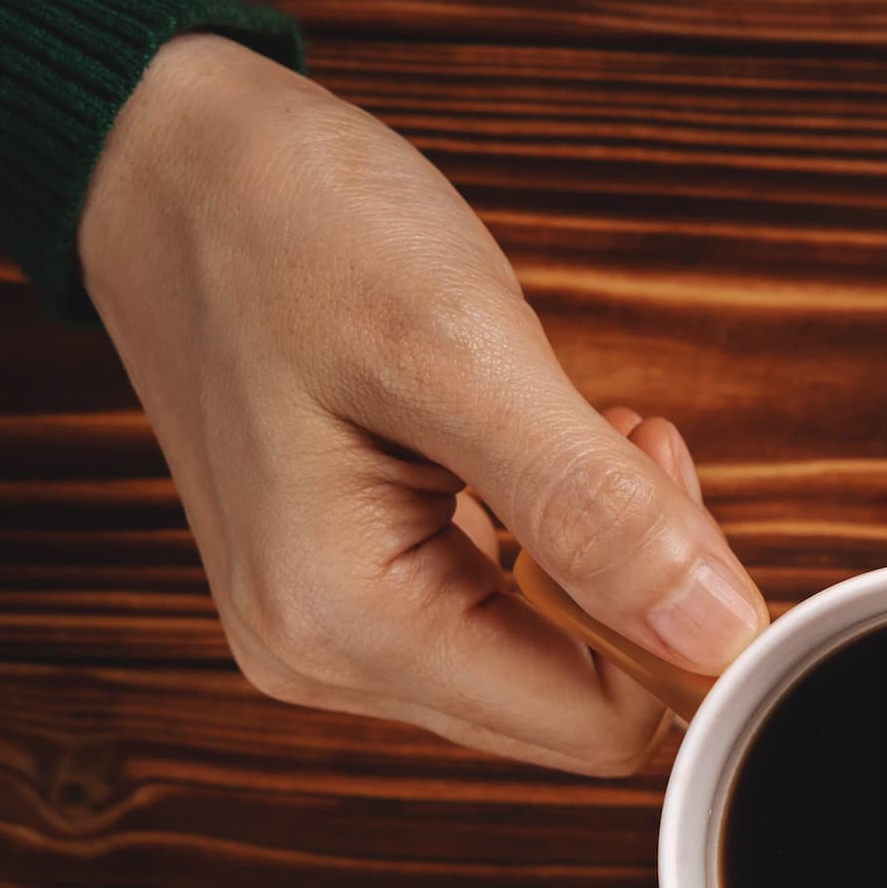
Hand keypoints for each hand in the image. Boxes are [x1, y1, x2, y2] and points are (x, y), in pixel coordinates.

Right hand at [75, 34, 765, 772]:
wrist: (167, 161)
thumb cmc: (287, 225)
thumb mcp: (459, 351)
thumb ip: (594, 512)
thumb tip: (719, 636)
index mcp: (343, 624)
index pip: (599, 726)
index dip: (679, 623)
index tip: (661, 471)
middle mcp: (322, 658)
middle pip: (574, 708)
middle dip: (633, 585)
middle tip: (615, 435)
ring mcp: (323, 633)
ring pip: (544, 664)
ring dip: (591, 558)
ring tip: (564, 425)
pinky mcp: (338, 593)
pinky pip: (494, 617)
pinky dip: (543, 544)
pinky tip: (522, 449)